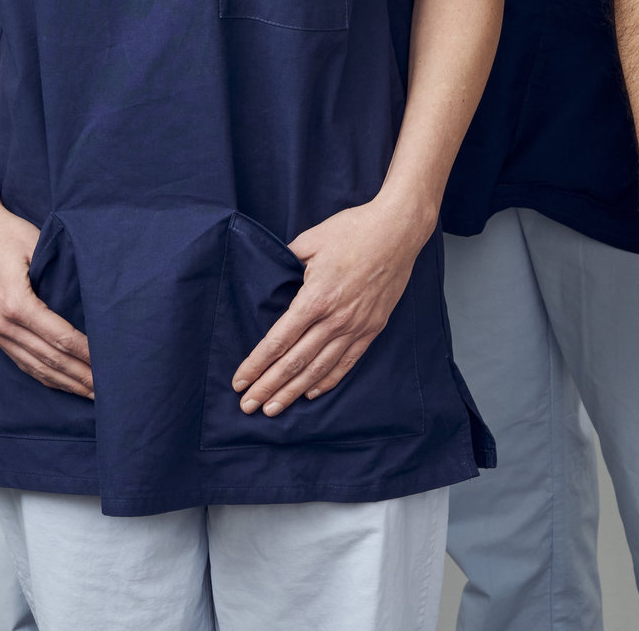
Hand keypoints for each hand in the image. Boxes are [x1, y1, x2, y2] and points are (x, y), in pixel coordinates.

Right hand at [0, 200, 93, 398]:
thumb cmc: (8, 233)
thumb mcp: (39, 247)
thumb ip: (60, 276)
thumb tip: (93, 301)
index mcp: (15, 304)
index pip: (59, 337)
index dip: (85, 354)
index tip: (107, 366)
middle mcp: (2, 323)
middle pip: (49, 359)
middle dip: (79, 376)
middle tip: (107, 391)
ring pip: (34, 366)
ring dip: (63, 382)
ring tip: (89, 393)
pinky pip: (20, 360)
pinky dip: (43, 375)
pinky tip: (61, 383)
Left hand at [232, 196, 429, 416]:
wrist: (398, 231)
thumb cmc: (353, 230)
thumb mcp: (310, 241)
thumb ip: (287, 262)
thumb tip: (272, 275)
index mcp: (316, 298)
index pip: (278, 340)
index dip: (257, 363)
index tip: (240, 381)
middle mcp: (335, 319)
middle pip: (294, 362)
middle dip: (268, 387)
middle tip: (248, 406)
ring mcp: (356, 327)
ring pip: (319, 369)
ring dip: (293, 391)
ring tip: (273, 408)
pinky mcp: (372, 328)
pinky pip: (347, 362)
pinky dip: (327, 380)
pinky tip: (311, 393)